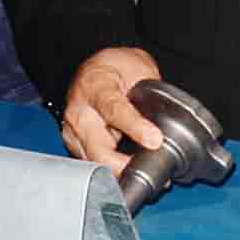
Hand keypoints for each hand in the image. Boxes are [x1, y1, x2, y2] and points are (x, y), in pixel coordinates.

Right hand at [62, 47, 164, 172]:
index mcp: (95, 87)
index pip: (114, 110)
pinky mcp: (74, 144)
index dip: (135, 127)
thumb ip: (150, 93)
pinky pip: (92, 163)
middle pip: (98, 148)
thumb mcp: (138, 68)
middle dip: (123, 165)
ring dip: (119, 171)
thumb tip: (166, 121)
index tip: (154, 140)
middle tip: (150, 170)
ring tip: (145, 172)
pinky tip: (130, 170)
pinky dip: (111, 170)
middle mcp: (79, 112)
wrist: (94, 69)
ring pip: (94, 161)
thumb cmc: (116, 67)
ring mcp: (73, 131)